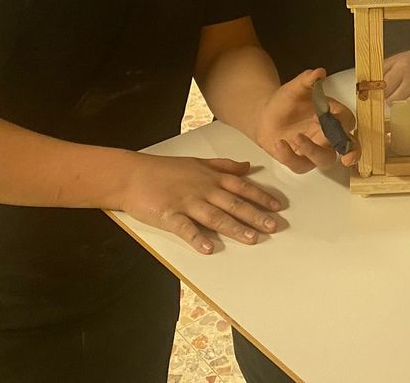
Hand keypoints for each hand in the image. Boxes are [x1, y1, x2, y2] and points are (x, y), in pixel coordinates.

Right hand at [120, 154, 285, 254]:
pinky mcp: (168, 215)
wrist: (132, 174)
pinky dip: (197, 237)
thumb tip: (248, 166)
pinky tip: (208, 248)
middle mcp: (203, 189)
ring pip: (215, 216)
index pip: (241, 187)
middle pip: (233, 203)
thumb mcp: (198, 162)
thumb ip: (225, 165)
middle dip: (255, 215)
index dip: (260, 197)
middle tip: (273, 226)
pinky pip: (185, 228)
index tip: (277, 207)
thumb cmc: (165, 169)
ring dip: (234, 228)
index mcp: (211, 177)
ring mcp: (186, 202)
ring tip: (252, 238)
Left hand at [255, 68, 358, 172]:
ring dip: (313, 151)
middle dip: (352, 152)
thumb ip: (308, 80)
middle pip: (347, 147)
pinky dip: (290, 156)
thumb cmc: (287, 101)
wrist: (266, 115)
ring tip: (297, 137)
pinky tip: (279, 144)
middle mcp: (328, 135)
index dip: (343, 121)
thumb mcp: (295, 88)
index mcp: (333, 116)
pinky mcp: (299, 161)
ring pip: (324, 159)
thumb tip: (319, 72)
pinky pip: (299, 165)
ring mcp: (315, 150)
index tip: (333, 115)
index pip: (347, 121)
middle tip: (349, 157)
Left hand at [384, 45, 409, 105]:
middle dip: (391, 99)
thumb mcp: (396, 59)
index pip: (385, 88)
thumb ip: (382, 70)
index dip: (382, 92)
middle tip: (393, 94)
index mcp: (401, 67)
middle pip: (393, 100)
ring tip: (403, 97)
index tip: (382, 92)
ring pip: (405, 107)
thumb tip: (370, 83)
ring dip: (402, 105)